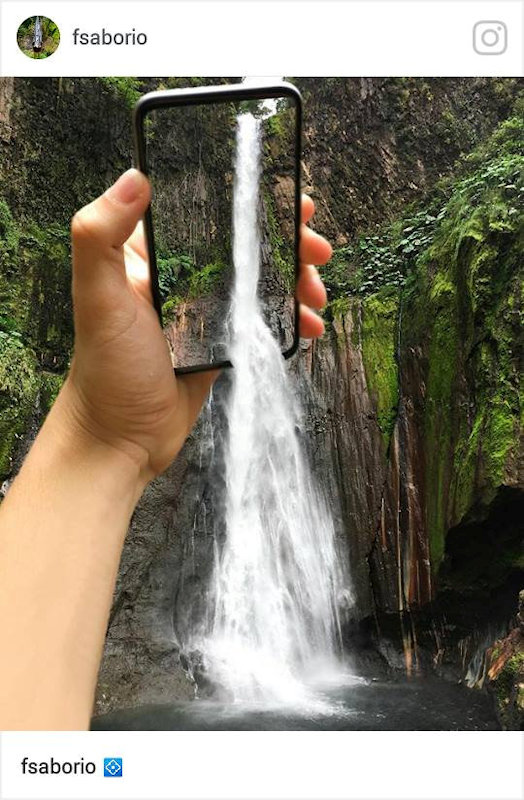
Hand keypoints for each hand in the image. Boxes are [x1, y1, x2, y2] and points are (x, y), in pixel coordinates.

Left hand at [61, 170, 330, 483]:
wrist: (121, 437)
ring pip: (259, 282)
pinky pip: (262, 321)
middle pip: (243, 246)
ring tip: (317, 292)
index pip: (206, 213)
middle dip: (285, 244)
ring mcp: (203, 312)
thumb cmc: (105, 370)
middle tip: (316, 249)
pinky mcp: (220, 344)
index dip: (248, 201)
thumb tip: (134, 176)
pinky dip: (289, 319)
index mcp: (151, 257)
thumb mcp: (96, 296)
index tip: (286, 197)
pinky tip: (308, 325)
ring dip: (295, 281)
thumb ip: (100, 234)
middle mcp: (180, 278)